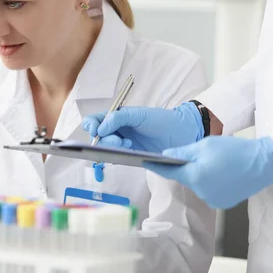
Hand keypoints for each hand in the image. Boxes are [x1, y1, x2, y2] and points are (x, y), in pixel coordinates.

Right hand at [82, 103, 203, 152]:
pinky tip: (129, 149)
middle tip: (118, 141)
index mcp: (115, 117)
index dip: (91, 125)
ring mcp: (121, 144)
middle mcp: (116, 130)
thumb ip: (118, 118)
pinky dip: (117, 155)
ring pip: (104, 148)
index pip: (94, 120)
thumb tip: (100, 129)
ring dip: (111, 147)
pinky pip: (115, 157)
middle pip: (97, 137)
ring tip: (127, 144)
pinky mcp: (129, 155)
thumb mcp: (139, 115)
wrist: (181, 134)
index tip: (96, 130)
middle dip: (103, 140)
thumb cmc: (161, 120)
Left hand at [144, 136, 272, 208]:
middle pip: (186, 178)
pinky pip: (209, 191)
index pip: (169, 172)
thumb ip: (182, 152)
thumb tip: (164, 156)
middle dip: (187, 168)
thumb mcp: (205, 145)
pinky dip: (211, 183)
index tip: (145, 162)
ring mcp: (212, 200)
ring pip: (198, 185)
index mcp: (194, 176)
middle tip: (199, 155)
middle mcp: (201, 192)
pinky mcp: (223, 203)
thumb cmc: (234, 150)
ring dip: (201, 175)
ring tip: (216, 163)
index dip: (157, 166)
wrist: (264, 164)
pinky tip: (223, 173)